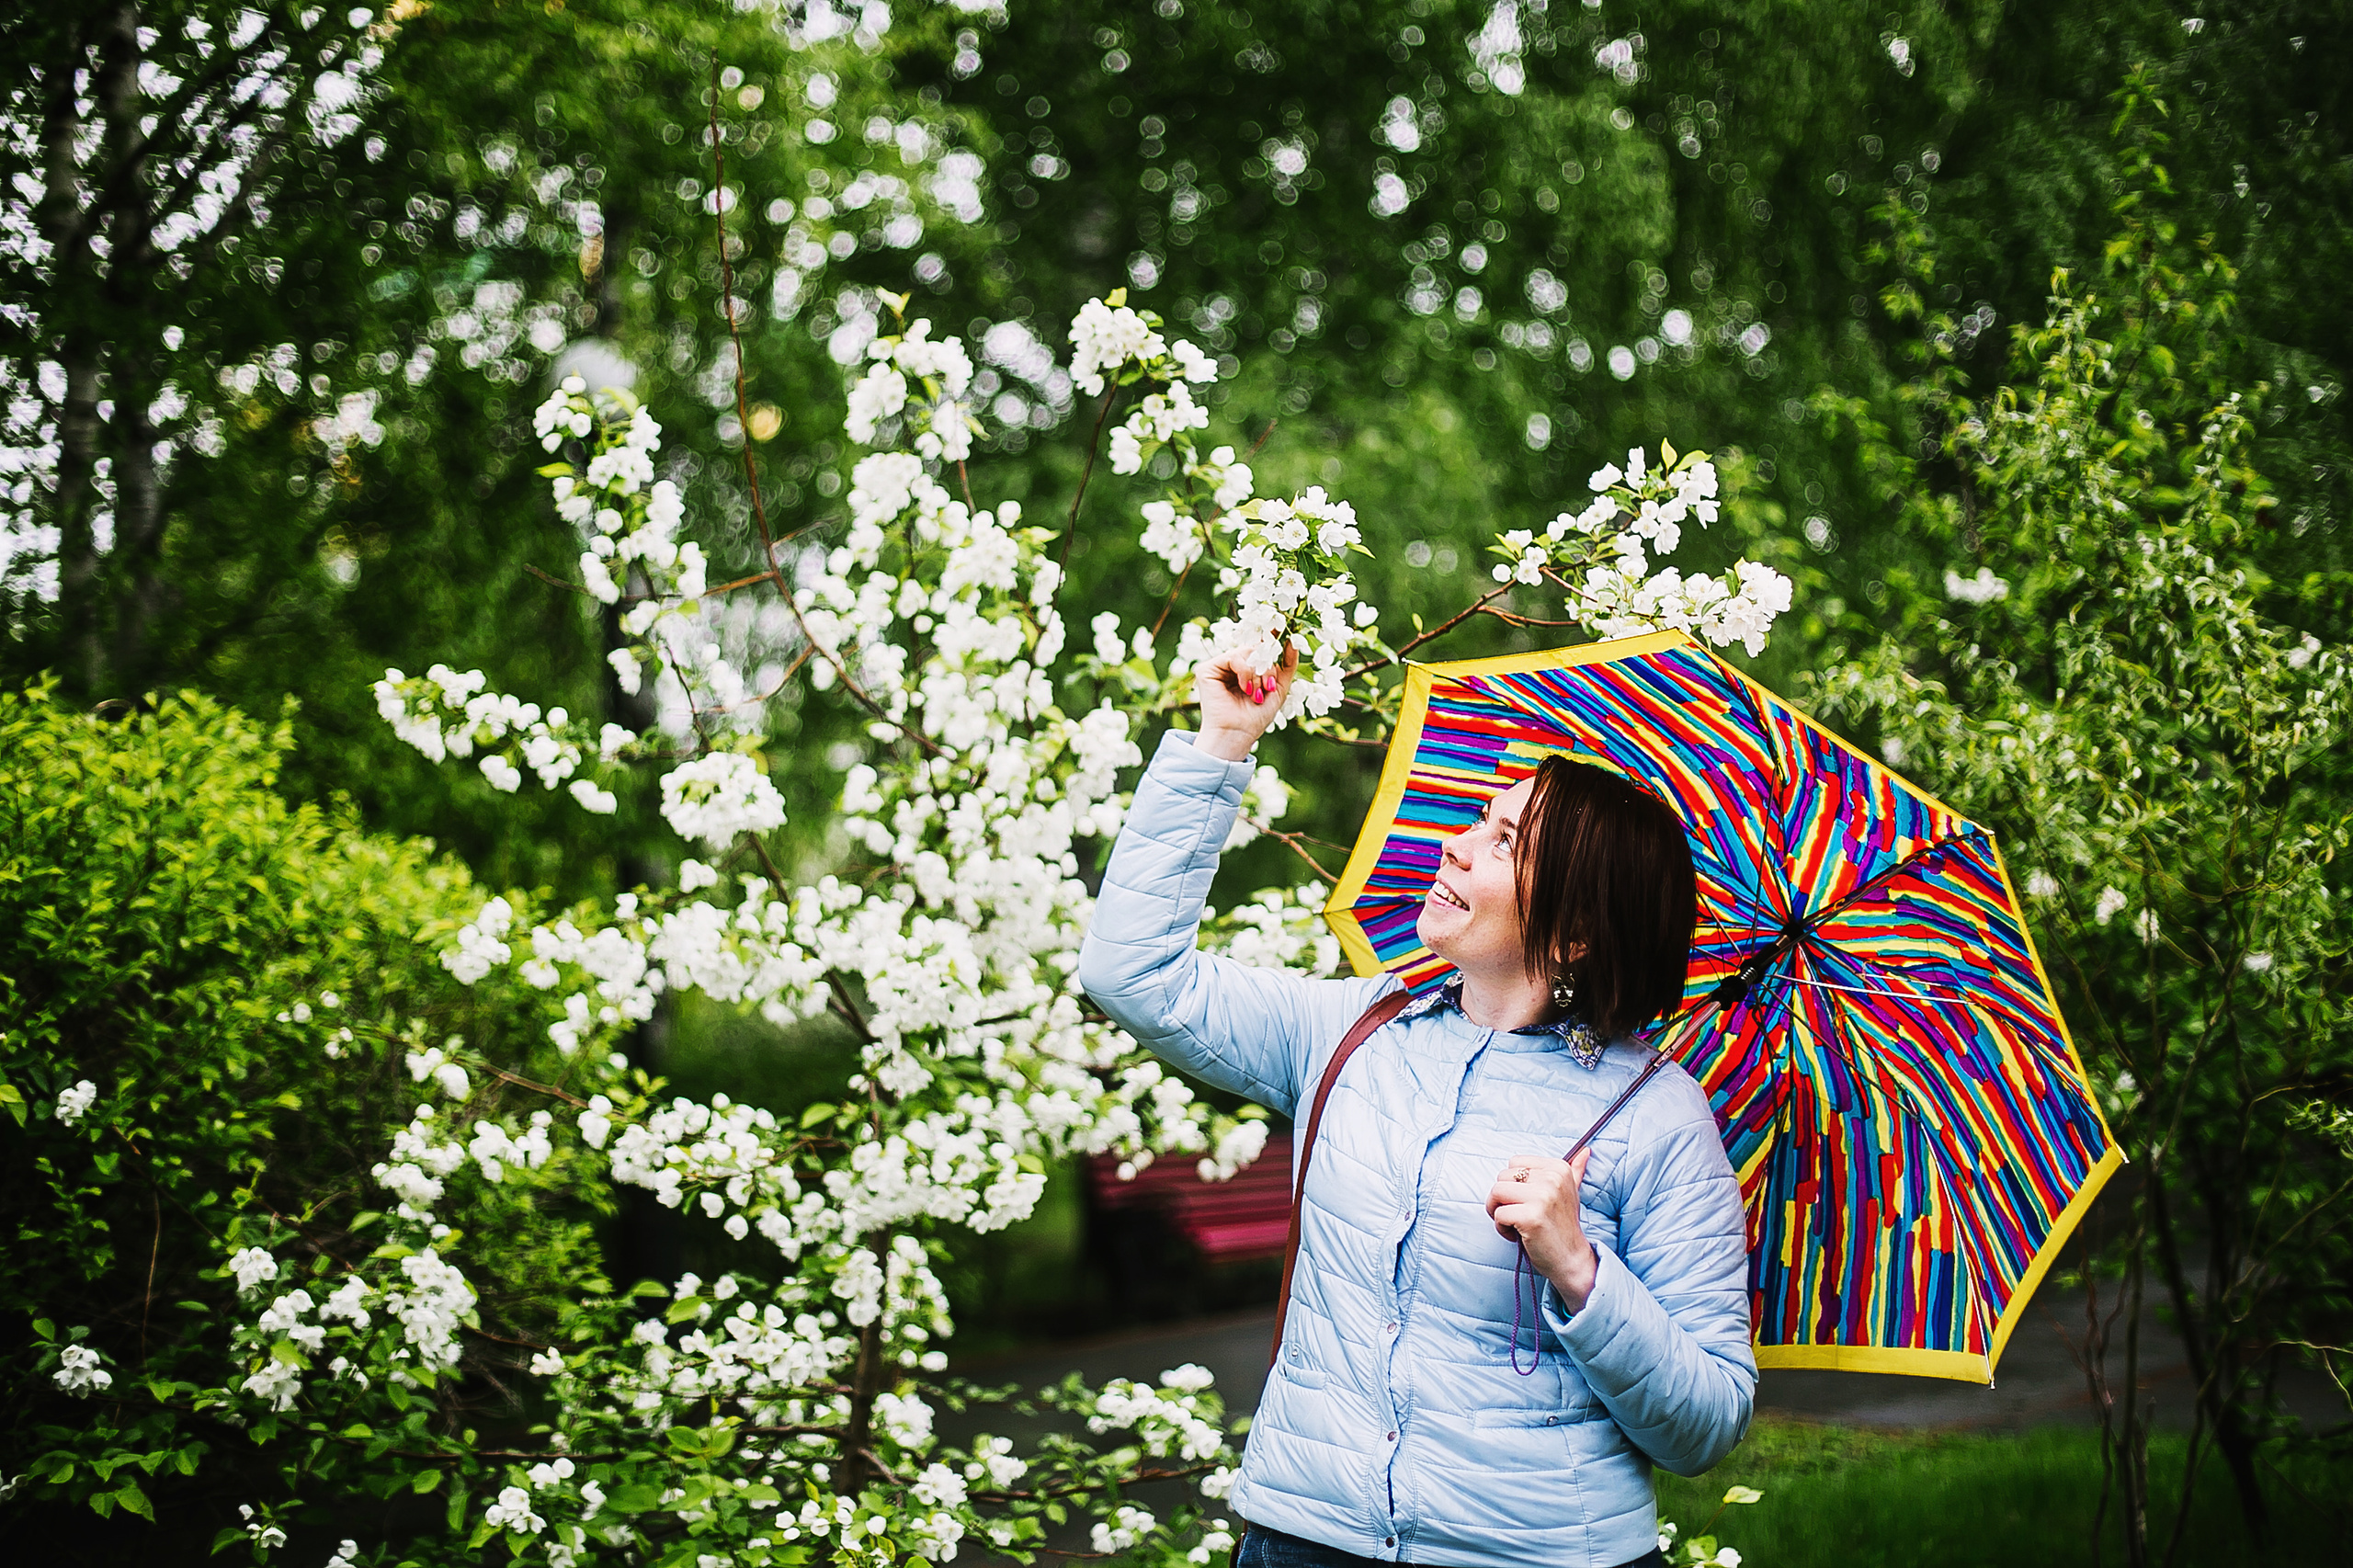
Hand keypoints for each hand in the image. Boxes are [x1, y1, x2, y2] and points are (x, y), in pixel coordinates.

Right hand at [1194, 646, 1299, 761]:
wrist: (1238, 734)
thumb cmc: (1256, 717)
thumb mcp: (1279, 688)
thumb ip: (1287, 665)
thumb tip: (1293, 641)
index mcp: (1248, 668)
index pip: (1261, 647)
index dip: (1273, 638)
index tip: (1286, 629)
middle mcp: (1233, 665)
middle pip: (1256, 648)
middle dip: (1268, 668)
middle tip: (1269, 687)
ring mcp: (1220, 666)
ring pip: (1247, 652)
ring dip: (1258, 673)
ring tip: (1257, 693)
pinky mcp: (1207, 669)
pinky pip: (1234, 657)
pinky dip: (1245, 672)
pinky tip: (1245, 689)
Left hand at [1487, 1152, 1598, 1310]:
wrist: (1572, 1259)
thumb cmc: (1564, 1226)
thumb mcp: (1572, 1193)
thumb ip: (1575, 1170)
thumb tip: (1585, 1150)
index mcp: (1559, 1168)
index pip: (1514, 1163)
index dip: (1514, 1184)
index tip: (1527, 1201)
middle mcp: (1552, 1178)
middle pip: (1501, 1177)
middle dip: (1503, 1199)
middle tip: (1520, 1216)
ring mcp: (1542, 1197)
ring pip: (1496, 1192)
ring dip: (1499, 1213)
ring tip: (1517, 1224)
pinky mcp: (1531, 1216)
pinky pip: (1498, 1214)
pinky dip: (1501, 1228)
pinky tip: (1518, 1236)